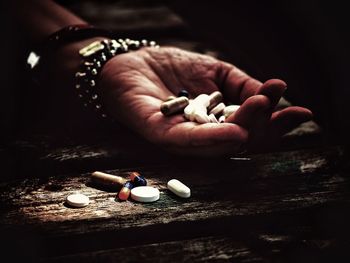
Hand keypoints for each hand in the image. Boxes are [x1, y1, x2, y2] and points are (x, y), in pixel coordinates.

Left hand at [99, 47, 311, 155]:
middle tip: (278, 105)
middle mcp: (203, 137)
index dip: (277, 123)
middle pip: (239, 142)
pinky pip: (186, 141)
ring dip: (242, 129)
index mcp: (218, 124)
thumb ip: (242, 84)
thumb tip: (274, 92)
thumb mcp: (215, 72)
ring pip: (217, 145)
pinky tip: (234, 132)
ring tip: (261, 111)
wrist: (131, 61)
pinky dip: (211, 138)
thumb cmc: (173, 68)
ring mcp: (181, 139)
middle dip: (263, 127)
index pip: (253, 130)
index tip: (302, 112)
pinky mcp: (159, 134)